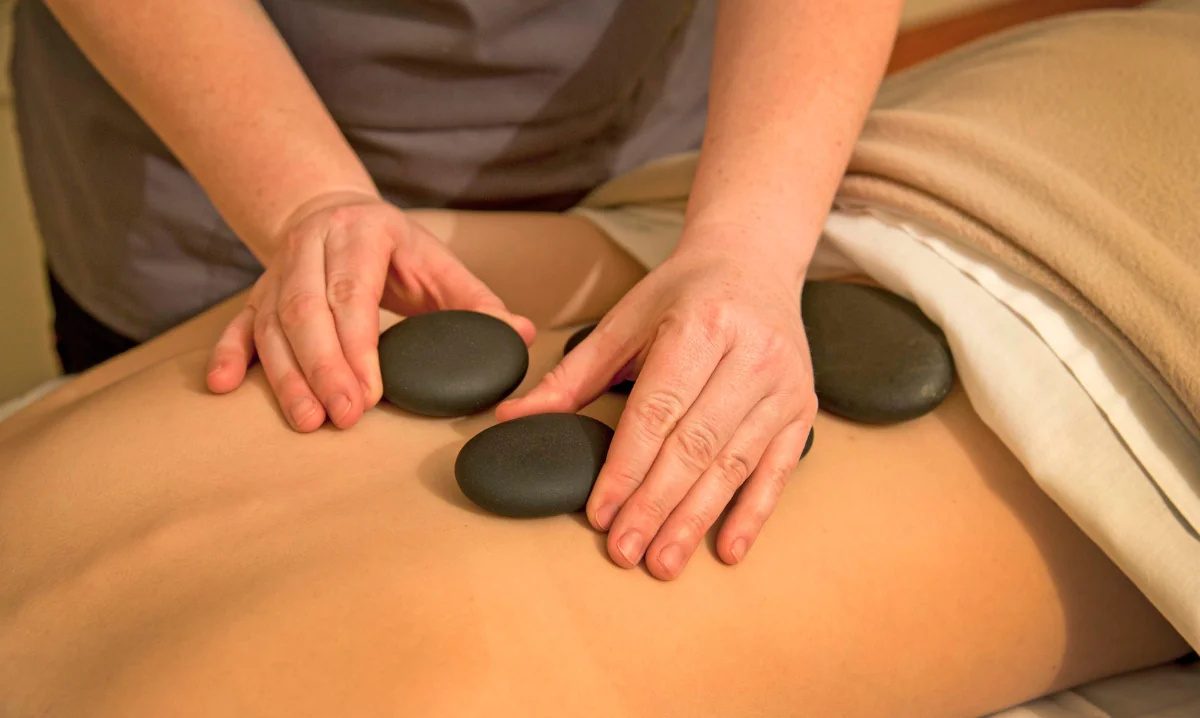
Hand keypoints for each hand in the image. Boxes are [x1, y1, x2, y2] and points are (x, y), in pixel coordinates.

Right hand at [207, 193, 534, 430]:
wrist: (333, 211)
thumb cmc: (397, 250)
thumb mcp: (440, 264)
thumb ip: (479, 302)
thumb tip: (523, 335)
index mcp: (362, 233)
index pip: (351, 292)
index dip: (356, 345)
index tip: (368, 394)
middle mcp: (312, 246)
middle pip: (307, 312)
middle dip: (323, 369)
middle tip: (341, 419)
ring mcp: (278, 269)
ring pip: (272, 324)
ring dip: (285, 376)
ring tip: (305, 421)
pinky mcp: (256, 292)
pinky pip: (238, 323)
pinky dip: (230, 354)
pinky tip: (224, 386)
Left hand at [497, 231, 816, 579]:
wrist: (755, 260)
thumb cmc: (683, 294)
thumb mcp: (624, 321)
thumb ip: (572, 375)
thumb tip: (511, 419)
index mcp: (699, 326)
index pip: (658, 411)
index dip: (627, 467)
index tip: (600, 513)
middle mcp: (749, 354)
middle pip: (696, 445)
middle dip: (656, 505)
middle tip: (626, 553)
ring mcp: (782, 383)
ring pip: (734, 464)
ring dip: (696, 519)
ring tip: (663, 561)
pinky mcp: (802, 407)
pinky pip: (776, 470)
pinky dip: (752, 513)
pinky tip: (725, 550)